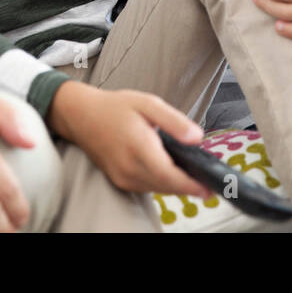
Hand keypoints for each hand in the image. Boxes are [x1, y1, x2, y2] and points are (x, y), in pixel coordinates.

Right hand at [47, 81, 211, 197]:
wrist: (81, 116)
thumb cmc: (115, 108)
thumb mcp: (148, 103)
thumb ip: (174, 121)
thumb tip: (197, 138)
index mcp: (138, 146)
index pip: (169, 174)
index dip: (191, 185)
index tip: (209, 188)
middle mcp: (129, 168)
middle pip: (167, 186)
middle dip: (189, 186)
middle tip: (208, 182)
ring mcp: (123, 177)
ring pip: (158, 189)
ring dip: (176, 185)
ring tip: (193, 175)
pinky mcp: (120, 181)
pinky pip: (148, 187)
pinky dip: (162, 182)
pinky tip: (170, 172)